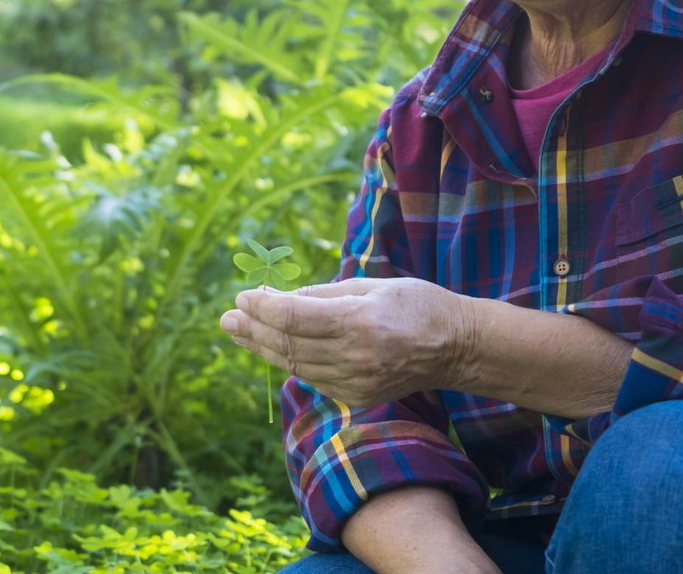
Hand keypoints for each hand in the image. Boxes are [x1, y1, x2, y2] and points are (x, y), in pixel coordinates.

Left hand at [220, 277, 472, 406]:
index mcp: (358, 321)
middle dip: (251, 330)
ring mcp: (356, 382)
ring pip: (295, 365)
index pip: (294, 316)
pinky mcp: (358, 397)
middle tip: (226, 319)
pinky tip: (273, 348)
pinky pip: (313, 378)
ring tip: (239, 332)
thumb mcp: (370, 285)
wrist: (456, 347)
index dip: (262, 307)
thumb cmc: (414, 305)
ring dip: (263, 347)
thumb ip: (322, 294)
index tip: (241, 296)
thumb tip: (277, 297)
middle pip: (287, 344)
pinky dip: (291, 362)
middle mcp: (355, 356)